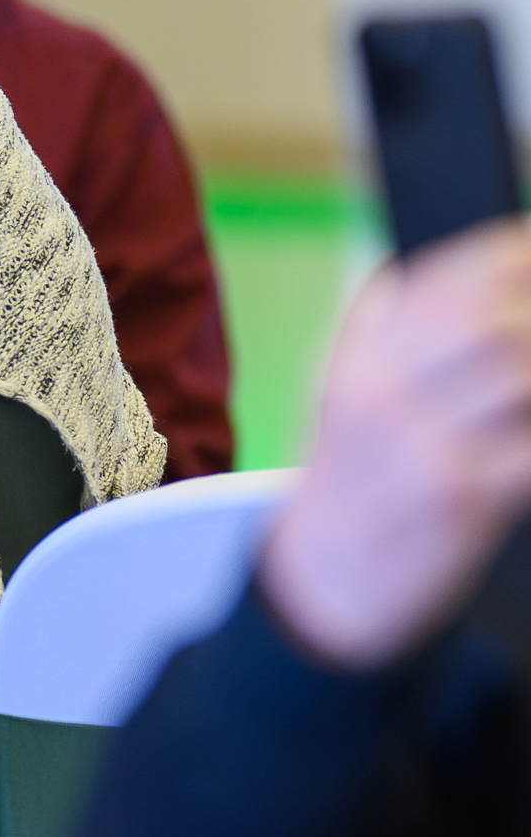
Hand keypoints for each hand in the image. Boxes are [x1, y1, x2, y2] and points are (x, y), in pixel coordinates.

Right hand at [258, 217, 530, 669]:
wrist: (326, 581)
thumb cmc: (349, 479)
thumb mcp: (337, 390)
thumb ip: (375, 328)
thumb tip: (425, 271)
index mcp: (358, 355)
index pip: (445, 279)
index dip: (512, 254)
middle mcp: (381, 389)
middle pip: (492, 323)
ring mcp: (420, 445)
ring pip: (522, 377)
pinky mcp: (461, 500)